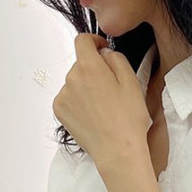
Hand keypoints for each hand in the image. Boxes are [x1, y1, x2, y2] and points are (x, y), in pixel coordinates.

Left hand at [52, 33, 151, 171]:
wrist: (117, 151)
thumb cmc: (129, 119)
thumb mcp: (132, 82)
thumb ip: (116, 59)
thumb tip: (104, 53)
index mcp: (90, 67)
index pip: (82, 40)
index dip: (94, 42)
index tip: (103, 50)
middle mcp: (71, 77)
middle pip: (80, 64)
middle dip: (94, 70)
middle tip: (111, 89)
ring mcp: (63, 94)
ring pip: (74, 81)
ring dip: (86, 87)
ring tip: (103, 107)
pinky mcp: (59, 110)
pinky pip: (68, 97)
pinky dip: (78, 101)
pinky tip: (93, 115)